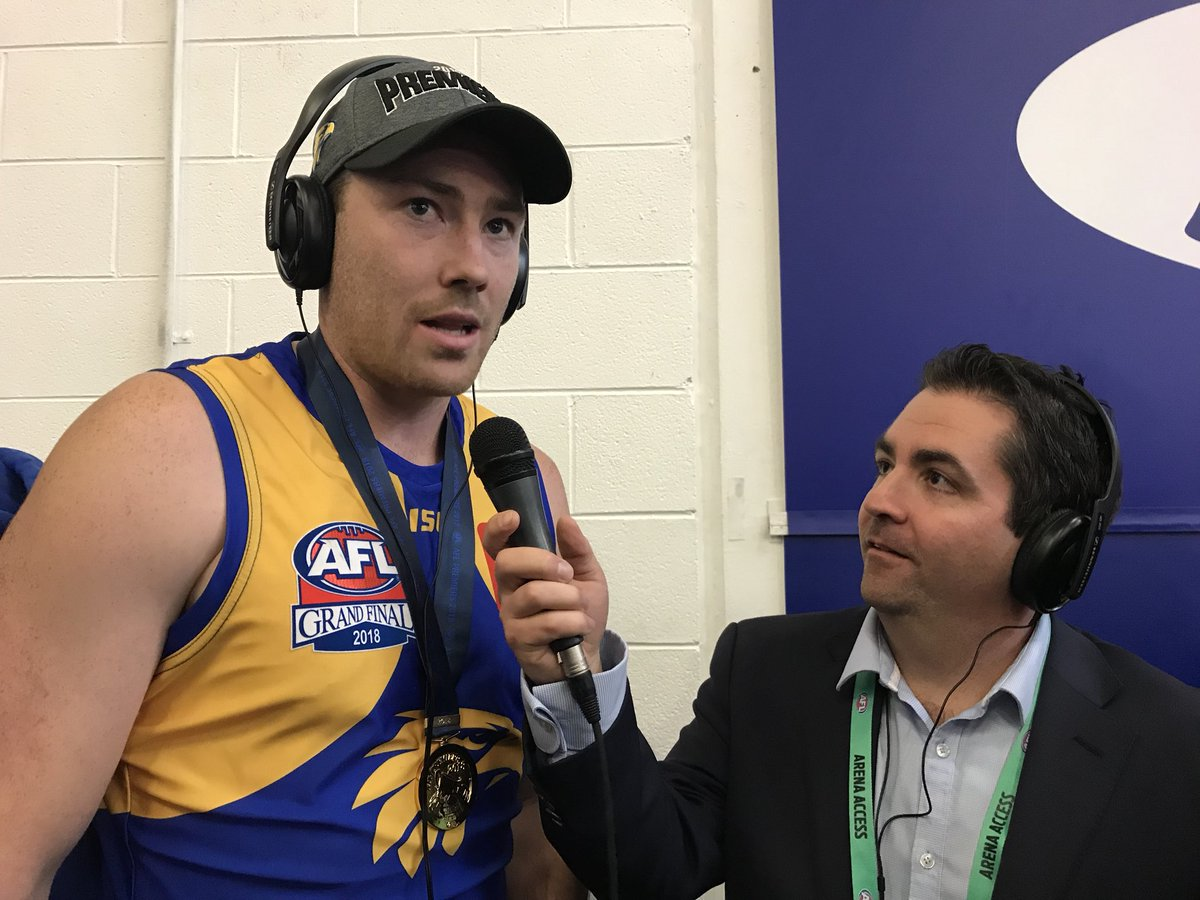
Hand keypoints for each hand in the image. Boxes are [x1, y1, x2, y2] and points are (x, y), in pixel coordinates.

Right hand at [483, 512, 608, 685]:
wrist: (586, 655)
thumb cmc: (579, 612)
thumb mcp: (588, 575)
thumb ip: (577, 549)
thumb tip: (565, 520)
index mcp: (522, 570)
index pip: (496, 545)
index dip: (497, 529)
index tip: (514, 518)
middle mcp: (509, 589)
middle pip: (508, 562)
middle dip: (543, 563)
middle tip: (568, 574)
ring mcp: (510, 615)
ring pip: (533, 594)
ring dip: (568, 599)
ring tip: (580, 609)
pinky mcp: (517, 639)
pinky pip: (546, 623)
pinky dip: (573, 622)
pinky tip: (579, 627)